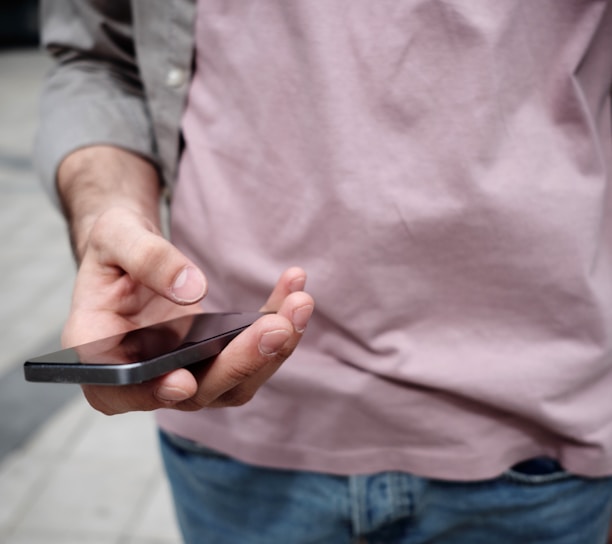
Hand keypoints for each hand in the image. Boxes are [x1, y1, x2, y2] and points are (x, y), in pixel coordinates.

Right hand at [63, 206, 313, 414]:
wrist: (135, 256)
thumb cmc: (114, 250)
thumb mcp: (115, 236)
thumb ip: (145, 257)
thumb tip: (193, 289)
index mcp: (102, 355)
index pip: (123, 388)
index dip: (153, 391)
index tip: (184, 380)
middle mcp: (147, 377)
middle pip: (197, 389)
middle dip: (241, 361)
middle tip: (279, 326)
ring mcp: (188, 373)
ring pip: (237, 380)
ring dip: (273, 348)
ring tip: (299, 303)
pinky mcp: (218, 359)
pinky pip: (253, 353)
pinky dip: (278, 325)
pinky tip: (294, 292)